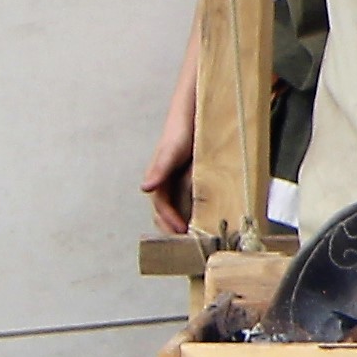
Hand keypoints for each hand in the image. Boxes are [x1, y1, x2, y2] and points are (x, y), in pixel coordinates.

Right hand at [140, 110, 195, 239]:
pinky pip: (195, 200)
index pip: (161, 208)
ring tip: (200, 237)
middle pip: (168, 213)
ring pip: (181, 209)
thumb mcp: (171, 151)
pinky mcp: (195, 180)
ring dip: (187, 222)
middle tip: (190, 244)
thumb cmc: (181, 130)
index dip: (169, 222)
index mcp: (159, 180)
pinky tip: (212, 218)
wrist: (197, 112)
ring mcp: (181, 182)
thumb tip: (145, 189)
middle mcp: (168, 184)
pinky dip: (200, 211)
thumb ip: (160, 168)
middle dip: (175, 229)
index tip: (182, 232)